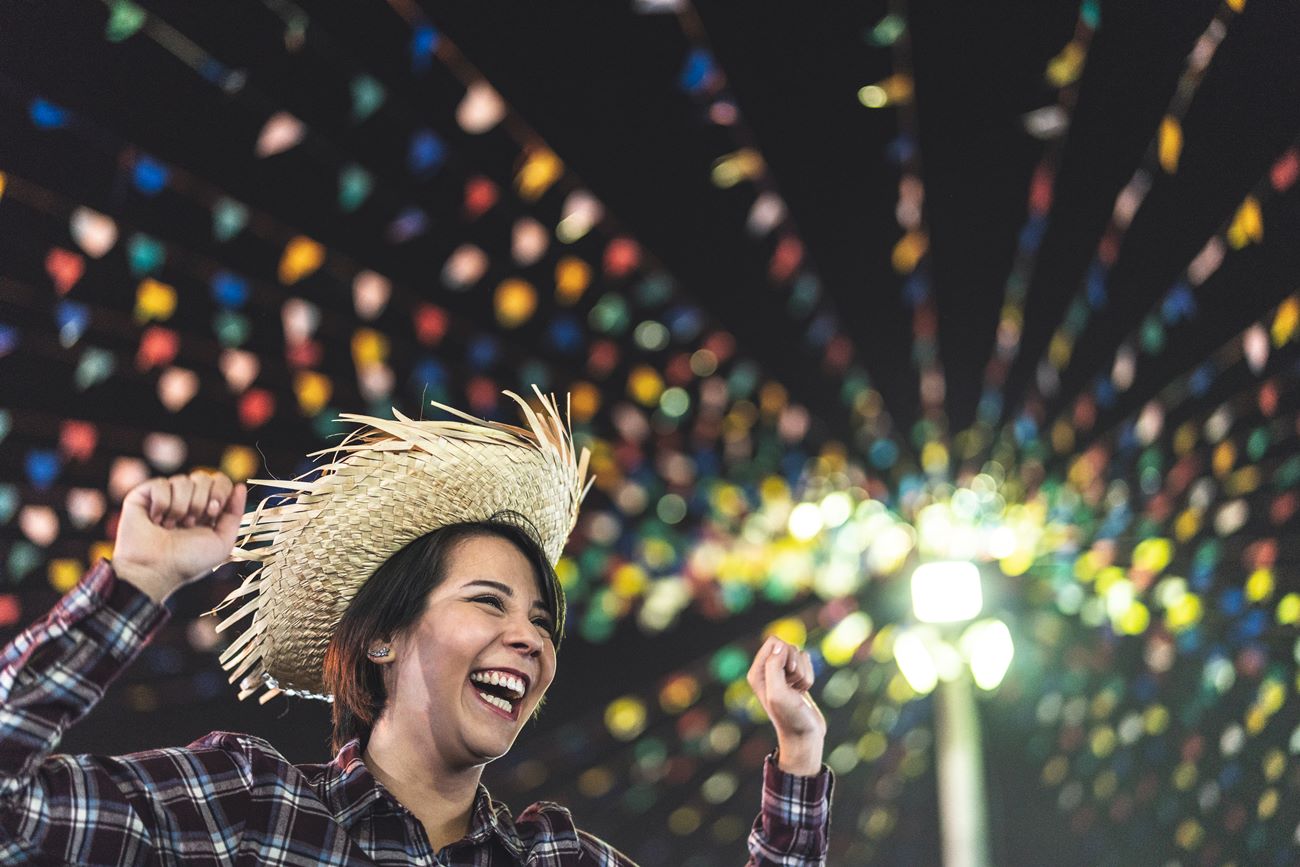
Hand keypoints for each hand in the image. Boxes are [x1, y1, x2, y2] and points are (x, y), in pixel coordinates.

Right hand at [111, 471, 246, 603]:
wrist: (156, 569)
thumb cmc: (189, 561)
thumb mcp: (222, 541)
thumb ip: (235, 514)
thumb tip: (240, 486)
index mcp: (206, 506)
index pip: (220, 480)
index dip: (220, 492)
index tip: (212, 513)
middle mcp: (187, 498)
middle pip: (203, 477)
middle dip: (200, 502)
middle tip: (190, 523)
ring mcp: (165, 495)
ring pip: (182, 480)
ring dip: (180, 508)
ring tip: (171, 526)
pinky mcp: (144, 495)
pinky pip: (161, 484)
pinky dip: (161, 505)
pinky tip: (156, 520)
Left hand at [746, 635, 826, 775]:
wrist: (804, 736)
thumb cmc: (790, 718)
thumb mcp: (778, 694)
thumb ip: (774, 666)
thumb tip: (780, 645)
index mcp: (757, 672)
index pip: (775, 642)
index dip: (786, 654)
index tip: (787, 674)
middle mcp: (767, 671)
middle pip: (788, 647)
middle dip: (797, 666)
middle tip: (792, 687)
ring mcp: (781, 674)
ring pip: (799, 655)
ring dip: (804, 674)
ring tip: (797, 692)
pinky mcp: (794, 677)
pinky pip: (806, 663)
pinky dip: (809, 677)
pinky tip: (802, 692)